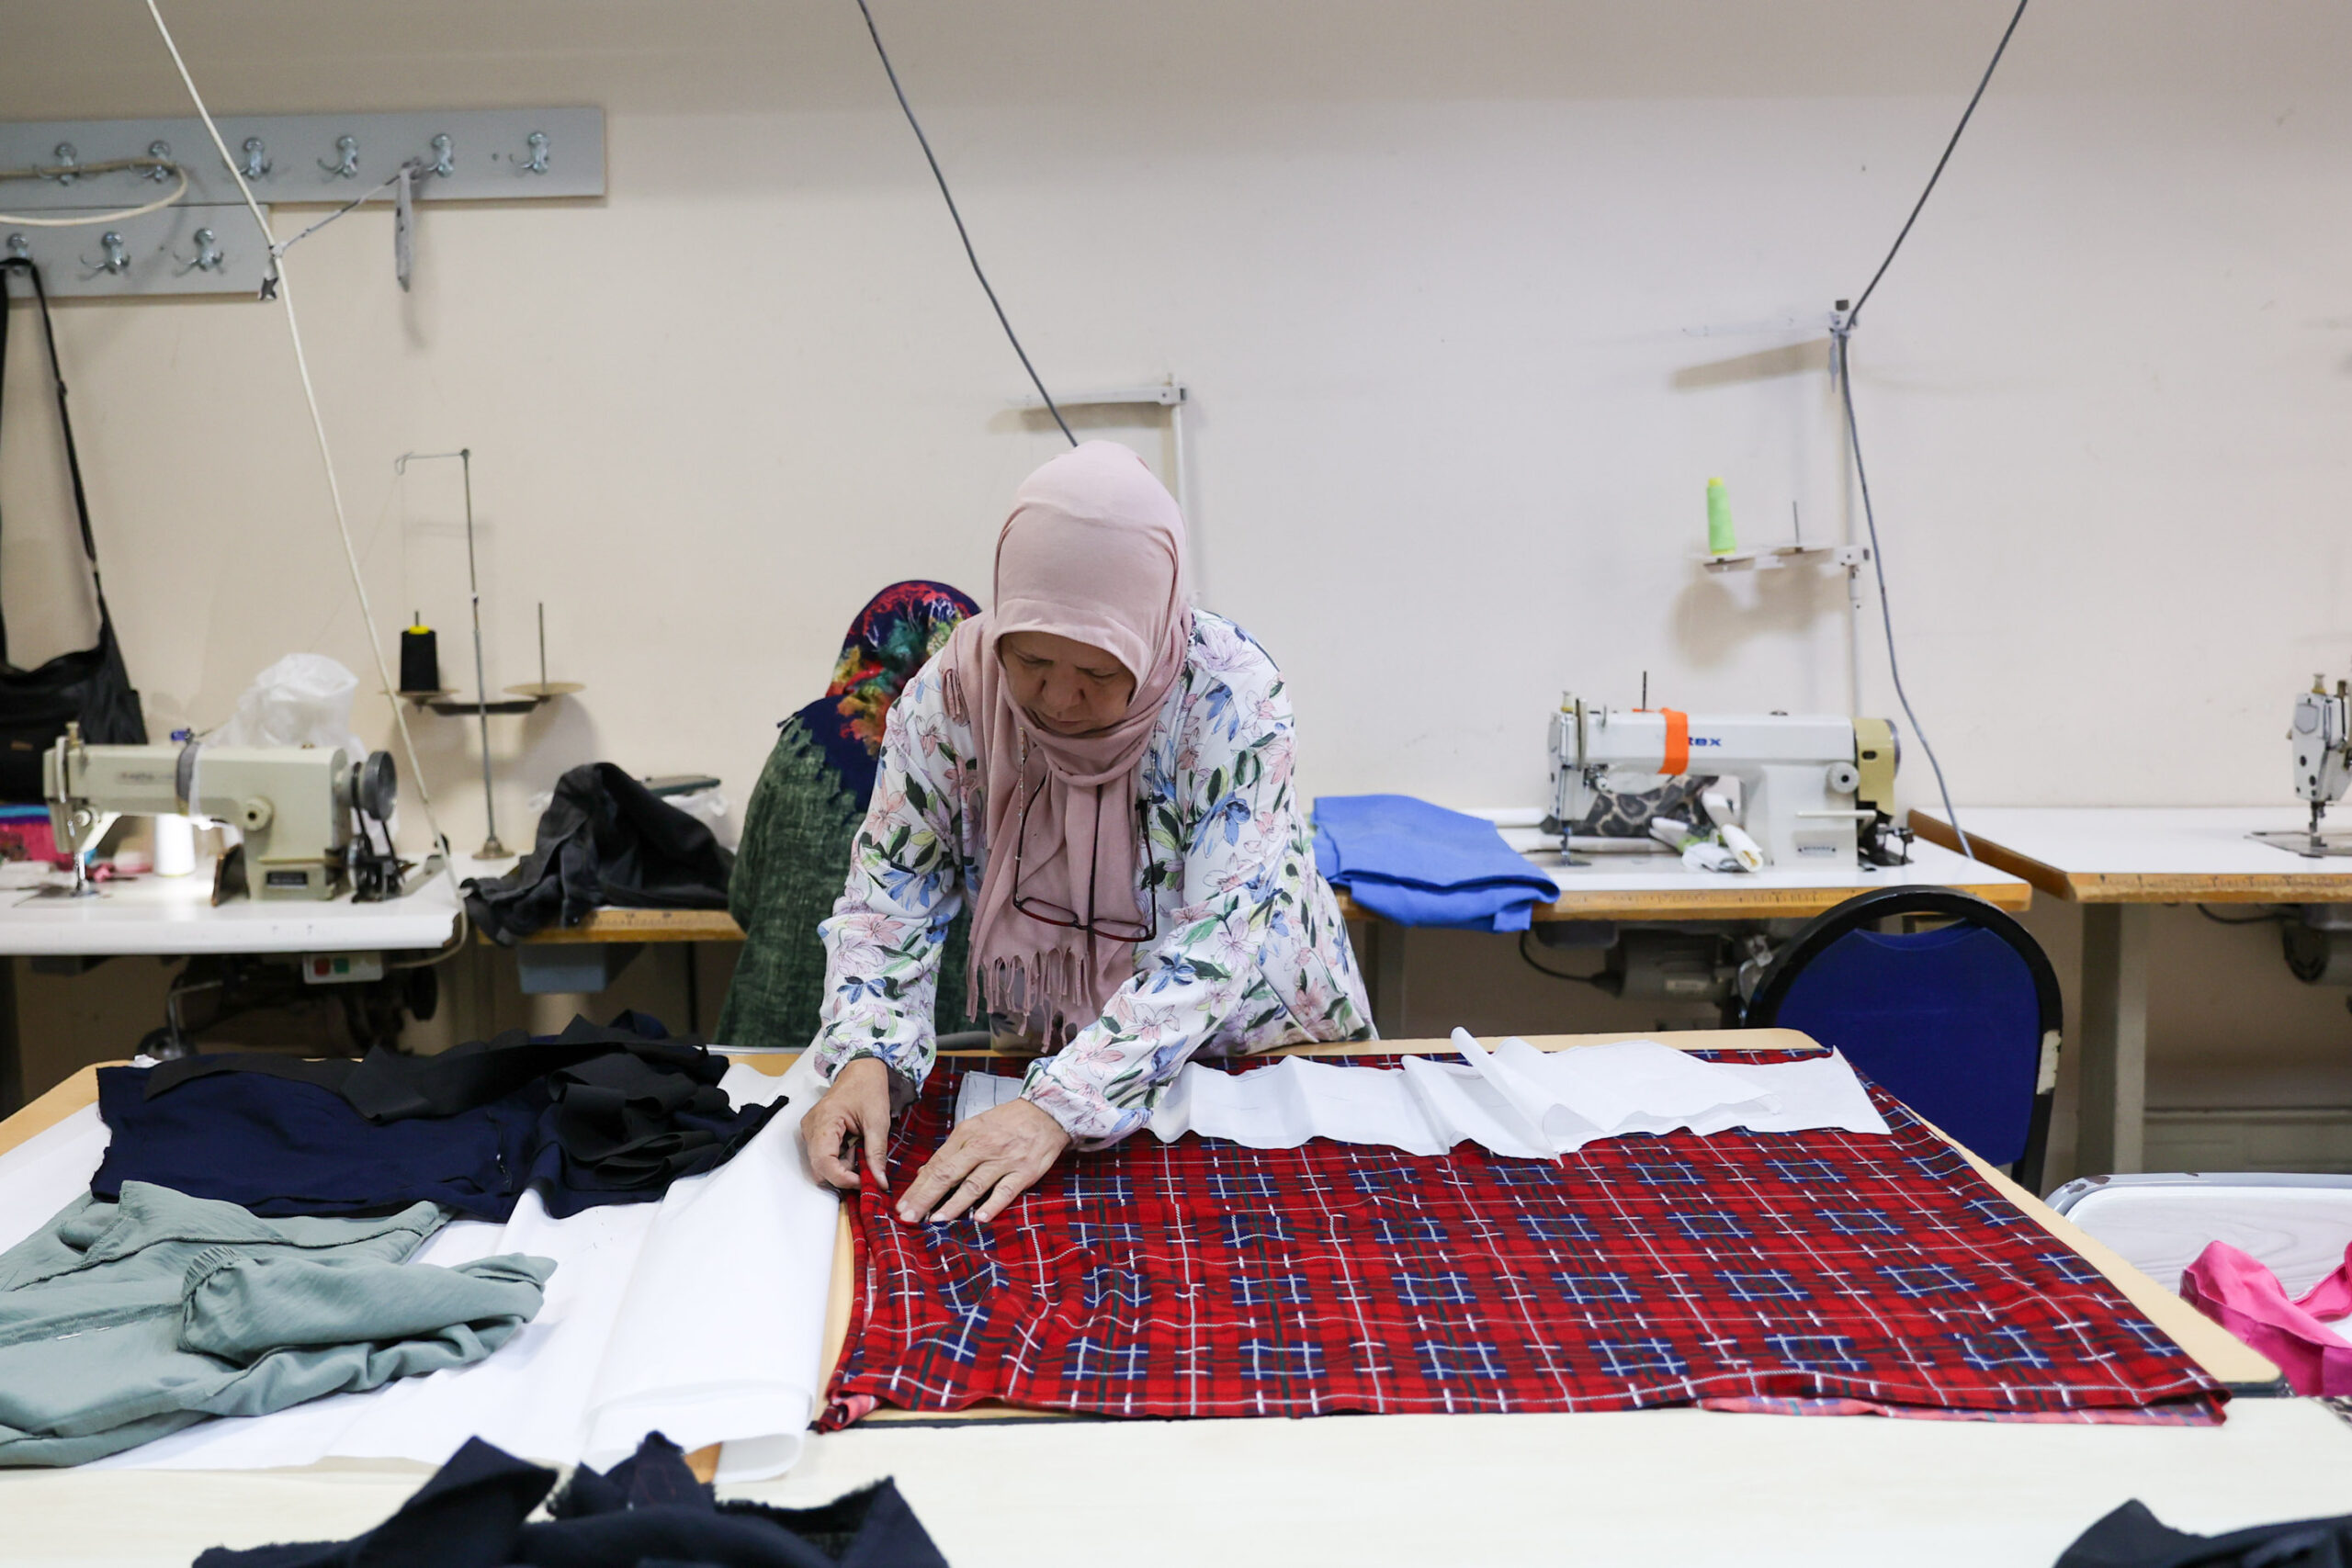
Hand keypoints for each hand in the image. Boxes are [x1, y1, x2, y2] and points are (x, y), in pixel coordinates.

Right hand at [801, 1057, 892, 1191]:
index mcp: (824, 1121)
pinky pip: (824, 1156)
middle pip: (820, 1168)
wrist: (862, 1070)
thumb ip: (877, 1153)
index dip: (842, 1178)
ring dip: (843, 1166)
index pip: (823, 1162)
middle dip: (844, 1173)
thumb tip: (880, 1181)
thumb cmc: (868, 1088)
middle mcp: (811, 1128)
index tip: (864, 1182)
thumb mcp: (878, 1121)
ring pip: (822, 1164)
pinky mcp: (816, 1132)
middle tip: (865, 1166)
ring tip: (861, 1150)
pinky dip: (841, 1158)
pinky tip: (854, 1146)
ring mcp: (811, 1130)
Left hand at [895, 1098, 1070, 1224]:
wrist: (1047, 1111)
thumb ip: (952, 1151)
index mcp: (967, 1134)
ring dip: (953, 1205)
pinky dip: (992, 1205)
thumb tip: (925, 1173)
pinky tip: (978, 1219)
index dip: (918, 1186)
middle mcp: (982, 1147)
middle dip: (926, 1197)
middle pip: (948, 1175)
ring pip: (974, 1185)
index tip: (902, 1205)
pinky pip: (1005, 1191)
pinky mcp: (1024, 1171)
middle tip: (909, 1217)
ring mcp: (1004, 1160)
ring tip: (936, 1221)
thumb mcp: (975, 1127)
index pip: (937, 1164)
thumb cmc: (1008, 1121)